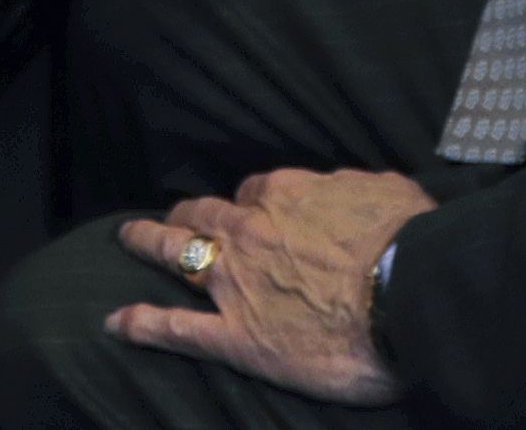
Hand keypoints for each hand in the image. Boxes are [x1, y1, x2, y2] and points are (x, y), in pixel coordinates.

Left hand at [111, 168, 435, 403]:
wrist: (405, 295)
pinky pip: (175, 328)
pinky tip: (116, 322)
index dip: (251, 200)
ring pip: (178, 254)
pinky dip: (142, 323)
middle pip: (203, 213)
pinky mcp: (234, 336)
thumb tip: (353, 193)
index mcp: (288, 195)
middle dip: (186, 212)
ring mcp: (235, 284)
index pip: (255, 190)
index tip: (253, 208)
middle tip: (175, 216)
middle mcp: (251, 232)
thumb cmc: (409, 242)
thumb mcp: (390, 192)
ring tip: (129, 238)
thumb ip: (356, 190)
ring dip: (149, 243)